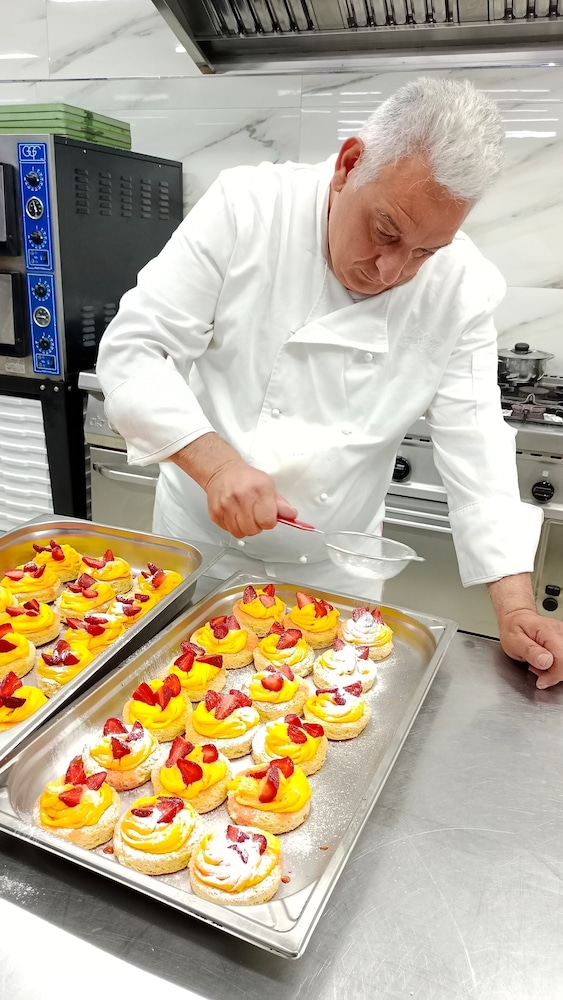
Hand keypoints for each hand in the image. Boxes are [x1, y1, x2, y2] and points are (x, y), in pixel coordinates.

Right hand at [170, 433, 296, 537]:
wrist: (222, 470)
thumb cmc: (246, 478)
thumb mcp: (268, 485)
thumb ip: (280, 503)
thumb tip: (291, 515)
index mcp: (259, 489)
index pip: (267, 521)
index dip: (269, 522)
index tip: (267, 517)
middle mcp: (241, 497)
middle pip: (253, 529)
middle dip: (257, 526)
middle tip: (255, 516)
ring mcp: (226, 505)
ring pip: (239, 533)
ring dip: (244, 528)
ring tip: (245, 516)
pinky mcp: (215, 512)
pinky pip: (228, 530)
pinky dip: (232, 526)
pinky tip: (234, 514)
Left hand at [498, 609, 562, 688]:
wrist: (517, 619)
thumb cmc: (514, 628)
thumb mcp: (514, 640)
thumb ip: (530, 651)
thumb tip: (546, 661)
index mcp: (548, 632)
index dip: (554, 674)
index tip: (541, 680)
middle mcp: (560, 632)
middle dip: (554, 673)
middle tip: (537, 669)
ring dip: (554, 670)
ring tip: (538, 663)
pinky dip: (556, 666)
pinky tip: (545, 662)